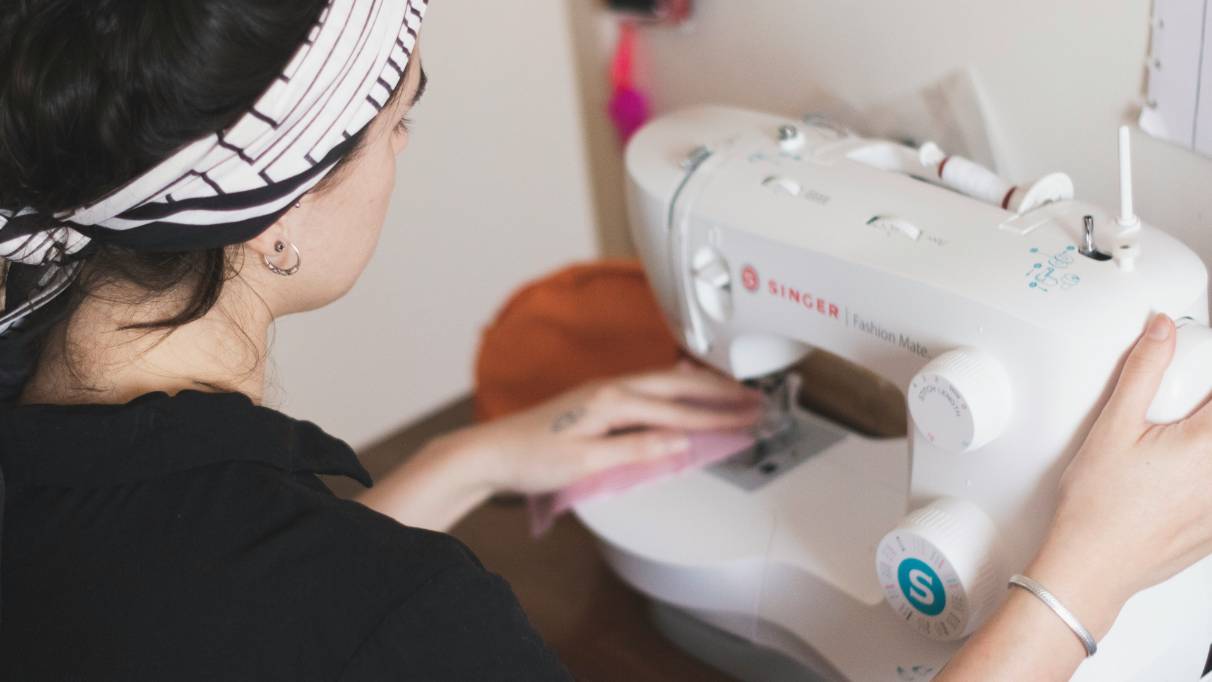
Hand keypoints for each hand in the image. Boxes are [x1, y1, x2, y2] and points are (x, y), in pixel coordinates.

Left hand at [460, 362, 762, 494]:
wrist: (490, 452)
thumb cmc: (530, 457)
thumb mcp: (586, 462)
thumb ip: (635, 450)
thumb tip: (678, 441)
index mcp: (612, 400)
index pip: (678, 408)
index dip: (718, 415)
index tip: (749, 417)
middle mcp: (610, 387)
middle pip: (678, 383)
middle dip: (720, 390)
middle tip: (755, 398)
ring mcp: (603, 390)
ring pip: (665, 380)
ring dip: (700, 385)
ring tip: (732, 390)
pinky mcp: (597, 399)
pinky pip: (649, 386)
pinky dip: (676, 387)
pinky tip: (682, 389)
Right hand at [940, 314, 1211, 680]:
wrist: (1091, 565)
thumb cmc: (1096, 507)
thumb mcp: (1112, 426)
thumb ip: (1142, 370)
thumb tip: (1161, 330)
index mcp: (1206, 444)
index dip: (1199, 385)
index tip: (1186, 388)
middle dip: (1192, 418)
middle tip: (1168, 420)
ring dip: (1193, 452)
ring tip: (1162, 455)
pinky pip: (1210, 494)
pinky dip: (1193, 483)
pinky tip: (1166, 485)